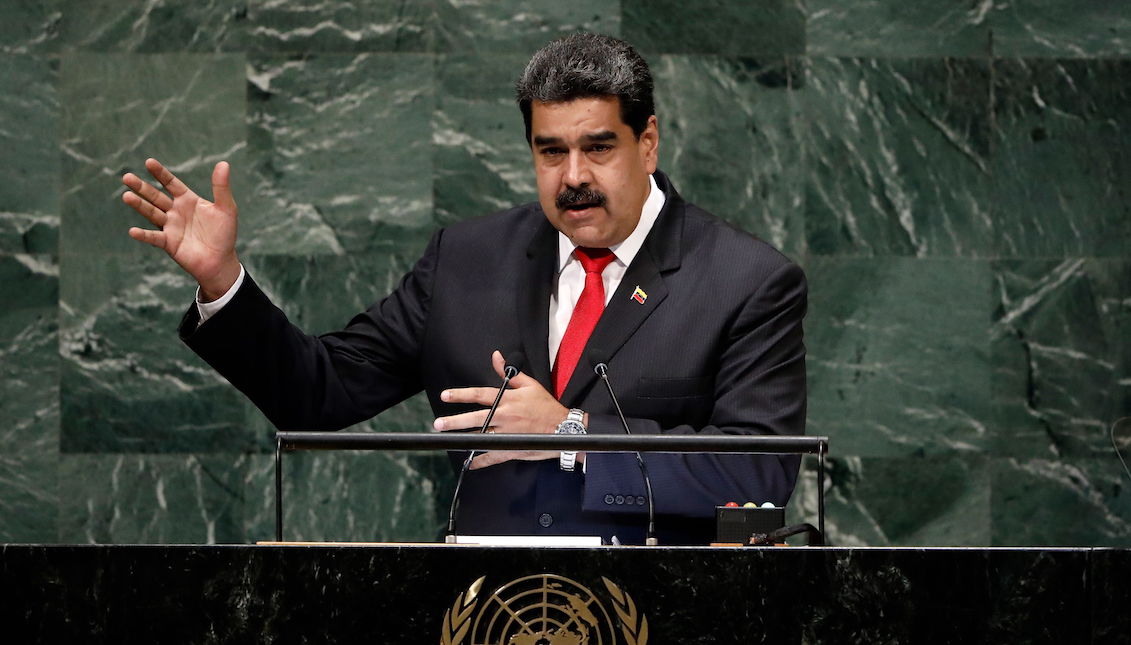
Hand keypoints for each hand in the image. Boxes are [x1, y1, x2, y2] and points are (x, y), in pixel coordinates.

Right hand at [121, 158, 240, 300]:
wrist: (221, 262)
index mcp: (188, 201)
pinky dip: (144, 235)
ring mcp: (170, 227)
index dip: (160, 173)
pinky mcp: (168, 243)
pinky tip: (133, 231)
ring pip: (152, 213)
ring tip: (126, 196)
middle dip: (142, 187)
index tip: (149, 162)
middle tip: (127, 177)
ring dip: (139, 205)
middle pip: (156, 196)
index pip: (171, 183)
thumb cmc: (224, 234)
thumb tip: (223, 163)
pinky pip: (154, 238)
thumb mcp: (226, 208)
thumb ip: (221, 187)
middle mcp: (176, 212)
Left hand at [434, 350, 572, 469]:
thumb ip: (509, 372)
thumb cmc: (546, 406)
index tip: (445, 396)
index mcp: (508, 400)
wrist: (563, 427)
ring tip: (448, 442)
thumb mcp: (529, 385)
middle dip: (456, 421)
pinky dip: (481, 460)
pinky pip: (493, 456)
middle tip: (439, 424)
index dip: (461, 395)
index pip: (480, 395)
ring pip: (482, 437)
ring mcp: (508, 434)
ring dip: (464, 440)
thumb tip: (496, 356)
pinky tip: (470, 463)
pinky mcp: (513, 449)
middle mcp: (505, 417)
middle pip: (477, 419)